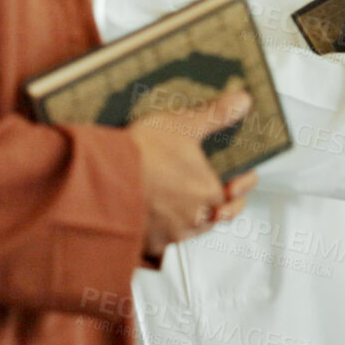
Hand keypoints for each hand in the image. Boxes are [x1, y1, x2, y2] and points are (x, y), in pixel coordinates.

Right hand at [127, 90, 253, 258]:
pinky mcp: (145, 244)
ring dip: (192, 216)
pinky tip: (155, 214)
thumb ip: (216, 115)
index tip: (243, 179)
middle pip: (217, 216)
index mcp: (210, 193)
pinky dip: (162, 229)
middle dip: (220, 204)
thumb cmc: (144, 154)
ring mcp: (169, 235)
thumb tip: (243, 100)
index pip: (238, 196)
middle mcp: (194, 220)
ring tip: (185, 200)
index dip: (243, 186)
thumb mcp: (183, 124)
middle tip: (217, 190)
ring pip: (190, 229)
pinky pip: (162, 241)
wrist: (101, 177)